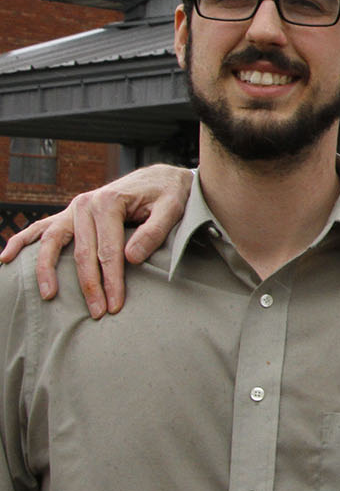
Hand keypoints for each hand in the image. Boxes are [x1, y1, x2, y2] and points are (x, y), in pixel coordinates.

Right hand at [0, 165, 192, 316]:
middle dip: (89, 285)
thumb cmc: (168, 195)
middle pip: (82, 252)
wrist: (160, 178)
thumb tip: (131, 259)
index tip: (114, 306)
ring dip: (48, 270)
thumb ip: (154, 232)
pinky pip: (40, 228)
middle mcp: (86, 204)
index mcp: (109, 202)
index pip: (108, 251)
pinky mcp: (69, 214)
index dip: (112, 281)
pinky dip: (21, 242)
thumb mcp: (172, 208)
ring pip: (53, 242)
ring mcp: (74, 209)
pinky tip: (6, 258)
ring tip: (48, 295)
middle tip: (97, 313)